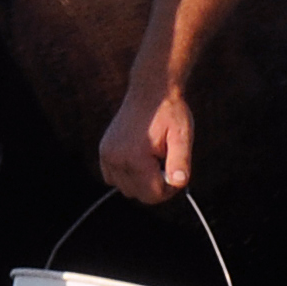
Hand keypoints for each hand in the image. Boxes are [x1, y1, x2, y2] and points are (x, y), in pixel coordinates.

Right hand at [97, 65, 190, 202]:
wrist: (152, 90)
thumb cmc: (170, 113)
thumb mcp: (182, 136)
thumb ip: (181, 161)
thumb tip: (179, 183)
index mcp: (135, 157)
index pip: (153, 195)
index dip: (169, 189)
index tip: (176, 172)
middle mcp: (116, 159)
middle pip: (139, 194)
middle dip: (156, 185)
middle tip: (166, 162)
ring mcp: (107, 155)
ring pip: (126, 189)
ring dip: (142, 181)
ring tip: (153, 158)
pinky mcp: (104, 151)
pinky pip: (114, 178)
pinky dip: (128, 175)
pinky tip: (140, 158)